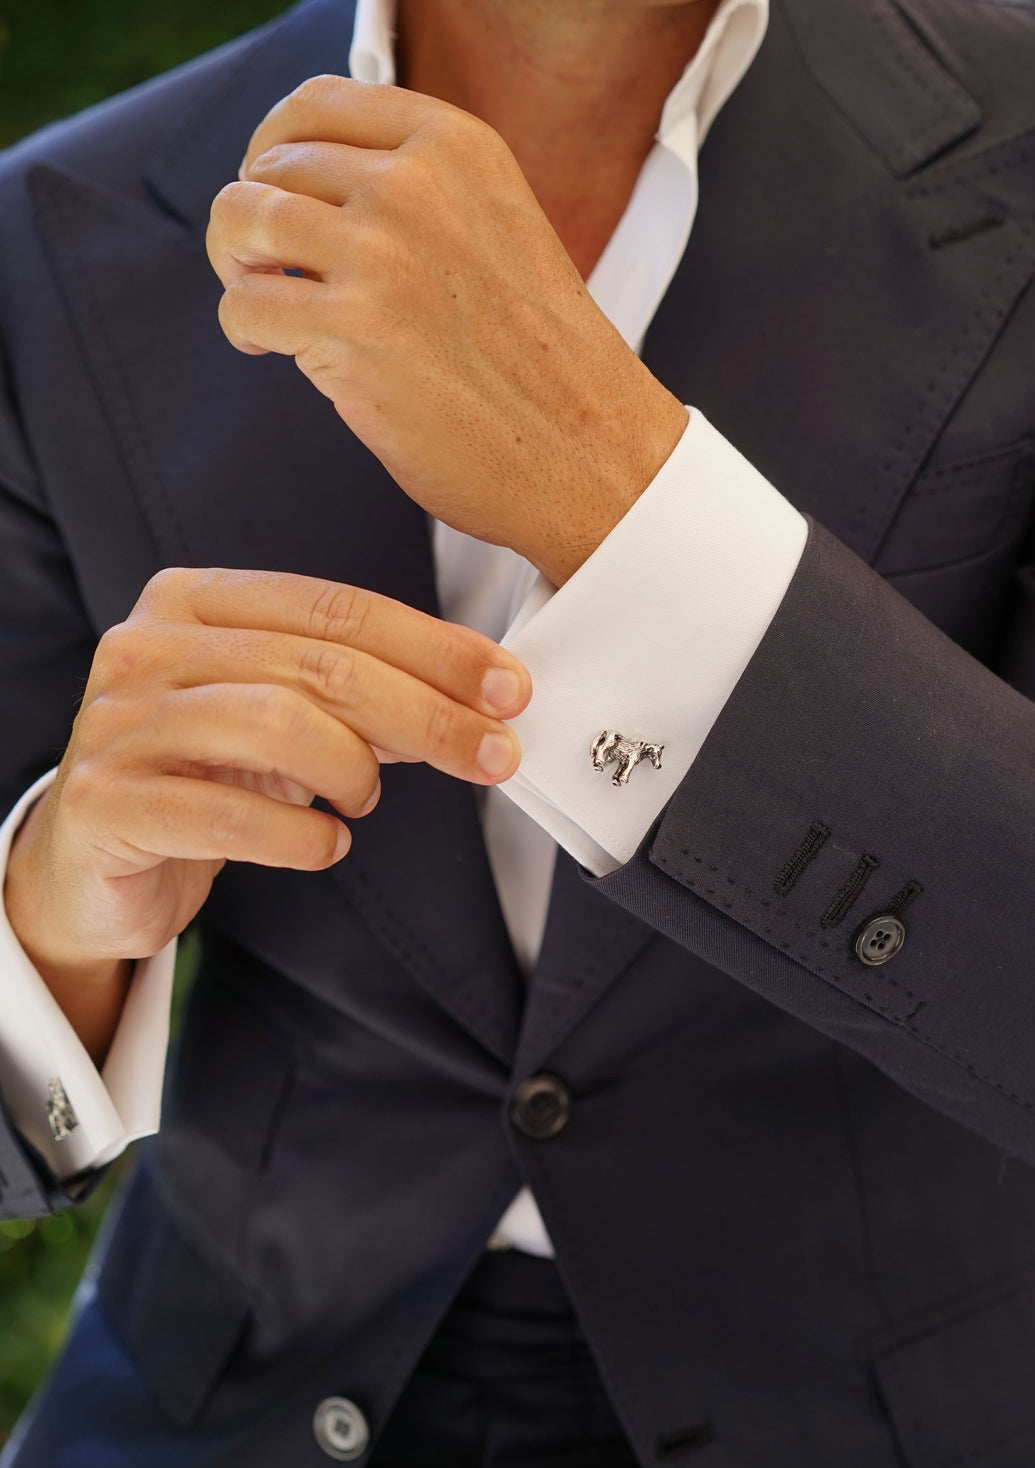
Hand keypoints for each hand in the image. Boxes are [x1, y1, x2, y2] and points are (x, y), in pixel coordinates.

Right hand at [3, 567, 529, 1059]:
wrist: (93, 865)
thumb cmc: (201, 777)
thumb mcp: (281, 717)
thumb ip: (359, 694)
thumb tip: (479, 696)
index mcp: (192, 602)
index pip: (336, 608)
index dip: (434, 647)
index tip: (508, 687)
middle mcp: (146, 647)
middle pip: (319, 664)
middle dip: (426, 711)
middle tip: (492, 753)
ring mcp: (118, 723)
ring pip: (276, 723)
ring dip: (353, 769)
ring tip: (364, 800)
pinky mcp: (108, 802)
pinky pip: (230, 813)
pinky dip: (301, 834)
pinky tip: (325, 844)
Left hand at [205, 76, 687, 584]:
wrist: (589, 448)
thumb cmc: (542, 357)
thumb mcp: (498, 227)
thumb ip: (421, 192)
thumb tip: (307, 185)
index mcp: (456, 147)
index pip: (319, 102)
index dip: (272, 142)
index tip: (269, 183)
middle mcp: (414, 185)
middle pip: (270, 164)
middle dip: (254, 216)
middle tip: (269, 265)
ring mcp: (379, 255)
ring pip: (240, 219)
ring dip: (236, 264)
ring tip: (264, 300)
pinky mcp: (350, 331)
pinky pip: (243, 305)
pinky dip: (244, 328)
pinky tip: (273, 349)